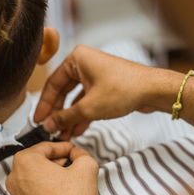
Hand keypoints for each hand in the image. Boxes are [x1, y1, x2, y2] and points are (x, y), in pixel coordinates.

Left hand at [6, 142, 98, 194]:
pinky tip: (62, 191)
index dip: (64, 147)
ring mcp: (16, 191)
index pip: (47, 146)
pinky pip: (34, 187)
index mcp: (26, 160)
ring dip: (52, 173)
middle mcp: (15, 175)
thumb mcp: (86, 168)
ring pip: (36, 173)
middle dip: (58, 160)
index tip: (73, 150)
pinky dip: (47, 185)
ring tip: (69, 178)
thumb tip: (78, 154)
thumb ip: (82, 153)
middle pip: (40, 159)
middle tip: (73, 163)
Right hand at [34, 45, 158, 139]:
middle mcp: (84, 64)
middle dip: (58, 113)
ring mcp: (95, 75)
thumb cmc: (124, 89)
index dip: (45, 105)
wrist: (154, 90)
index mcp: (76, 59)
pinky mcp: (104, 86)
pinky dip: (82, 115)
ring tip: (63, 135)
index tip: (39, 120)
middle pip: (63, 92)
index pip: (53, 84)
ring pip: (75, 98)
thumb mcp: (89, 107)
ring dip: (70, 117)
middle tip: (50, 129)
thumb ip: (65, 117)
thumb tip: (48, 125)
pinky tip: (76, 131)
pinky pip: (87, 101)